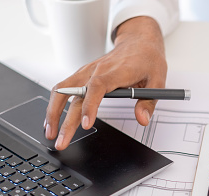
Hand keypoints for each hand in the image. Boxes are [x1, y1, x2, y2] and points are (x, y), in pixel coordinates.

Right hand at [45, 16, 166, 149]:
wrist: (138, 42)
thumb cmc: (146, 59)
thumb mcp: (158, 80)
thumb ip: (149, 102)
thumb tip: (142, 119)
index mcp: (115, 71)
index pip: (98, 87)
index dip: (90, 105)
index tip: (86, 123)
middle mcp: (96, 71)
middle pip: (75, 95)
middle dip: (65, 121)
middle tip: (61, 141)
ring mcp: (87, 72)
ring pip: (63, 90)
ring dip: (53, 112)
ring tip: (50, 133)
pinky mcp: (83, 74)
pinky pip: (64, 88)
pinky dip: (55, 103)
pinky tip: (53, 119)